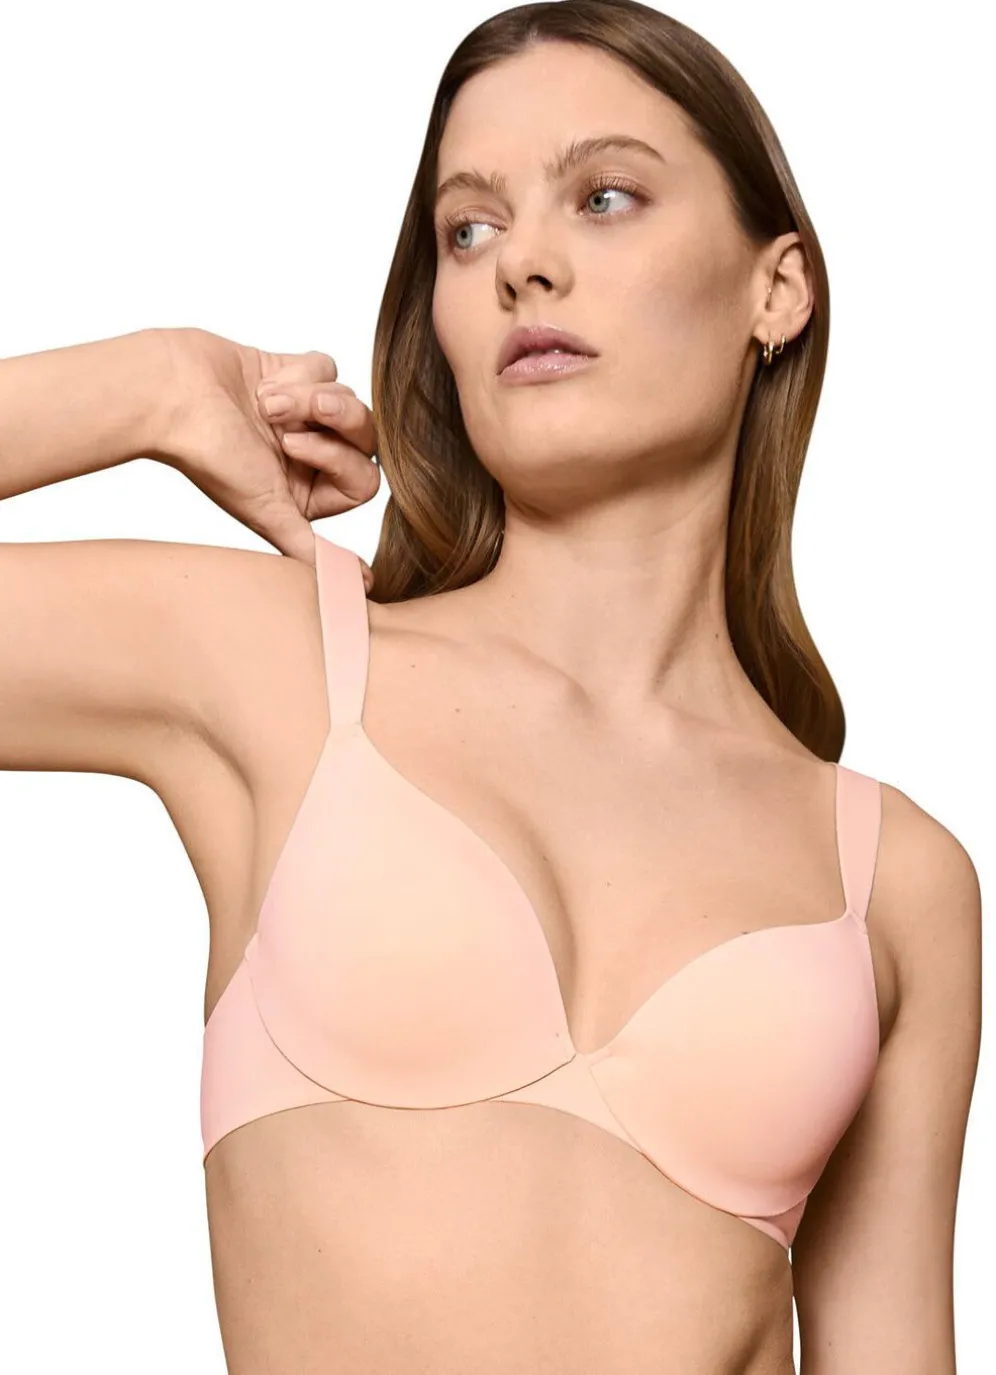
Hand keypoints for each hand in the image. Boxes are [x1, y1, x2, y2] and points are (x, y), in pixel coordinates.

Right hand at [155, 327, 379, 578]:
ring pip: (349, 397)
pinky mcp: (294, 374)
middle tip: (282, 422)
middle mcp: (310, 457)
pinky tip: (263, 384)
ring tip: (266, 402)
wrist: (174, 395)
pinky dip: (298, 372)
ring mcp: (304, 415)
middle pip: (366, 435)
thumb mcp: (270, 512)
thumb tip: (360, 587)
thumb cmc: (212, 457)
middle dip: (331, 420)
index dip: (338, 458)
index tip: (291, 447)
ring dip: (306, 395)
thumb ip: (314, 551)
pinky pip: (328, 367)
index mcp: (309, 493)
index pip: (364, 479)